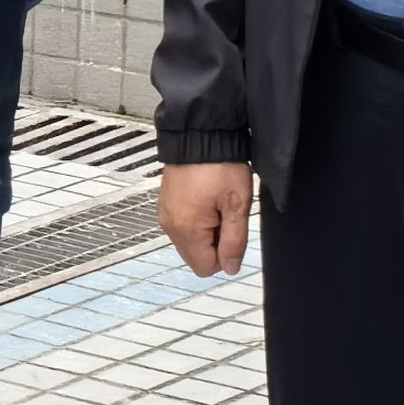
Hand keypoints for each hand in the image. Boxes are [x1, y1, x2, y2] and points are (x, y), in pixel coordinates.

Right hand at [158, 161, 252, 277]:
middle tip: (225, 216)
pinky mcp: (166, 205)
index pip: (206, 268)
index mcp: (187, 229)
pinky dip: (196, 221)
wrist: (200, 137)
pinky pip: (182, 226)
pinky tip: (206, 200)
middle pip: (196, 257)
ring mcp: (166, 215)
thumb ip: (235, 241)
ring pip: (189, 242)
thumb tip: (231, 267)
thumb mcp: (238, 205)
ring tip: (216, 205)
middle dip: (214, 245)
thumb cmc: (219, 165)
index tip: (232, 232)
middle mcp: (171, 226)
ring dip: (206, 232)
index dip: (225, 256)